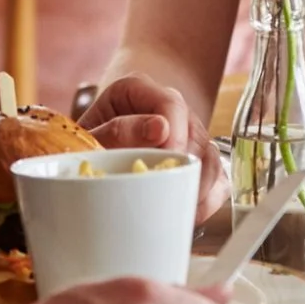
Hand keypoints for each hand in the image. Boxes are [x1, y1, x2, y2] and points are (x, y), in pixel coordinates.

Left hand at [80, 74, 227, 220]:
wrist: (93, 149)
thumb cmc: (86, 144)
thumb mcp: (88, 135)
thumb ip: (115, 131)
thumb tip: (160, 129)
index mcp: (139, 90)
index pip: (171, 103)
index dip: (175, 133)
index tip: (169, 157)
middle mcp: (170, 109)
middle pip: (195, 132)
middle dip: (185, 167)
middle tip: (167, 195)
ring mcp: (188, 133)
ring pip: (210, 155)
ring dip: (198, 185)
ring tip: (176, 208)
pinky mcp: (198, 160)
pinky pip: (218, 177)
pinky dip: (208, 198)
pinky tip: (190, 213)